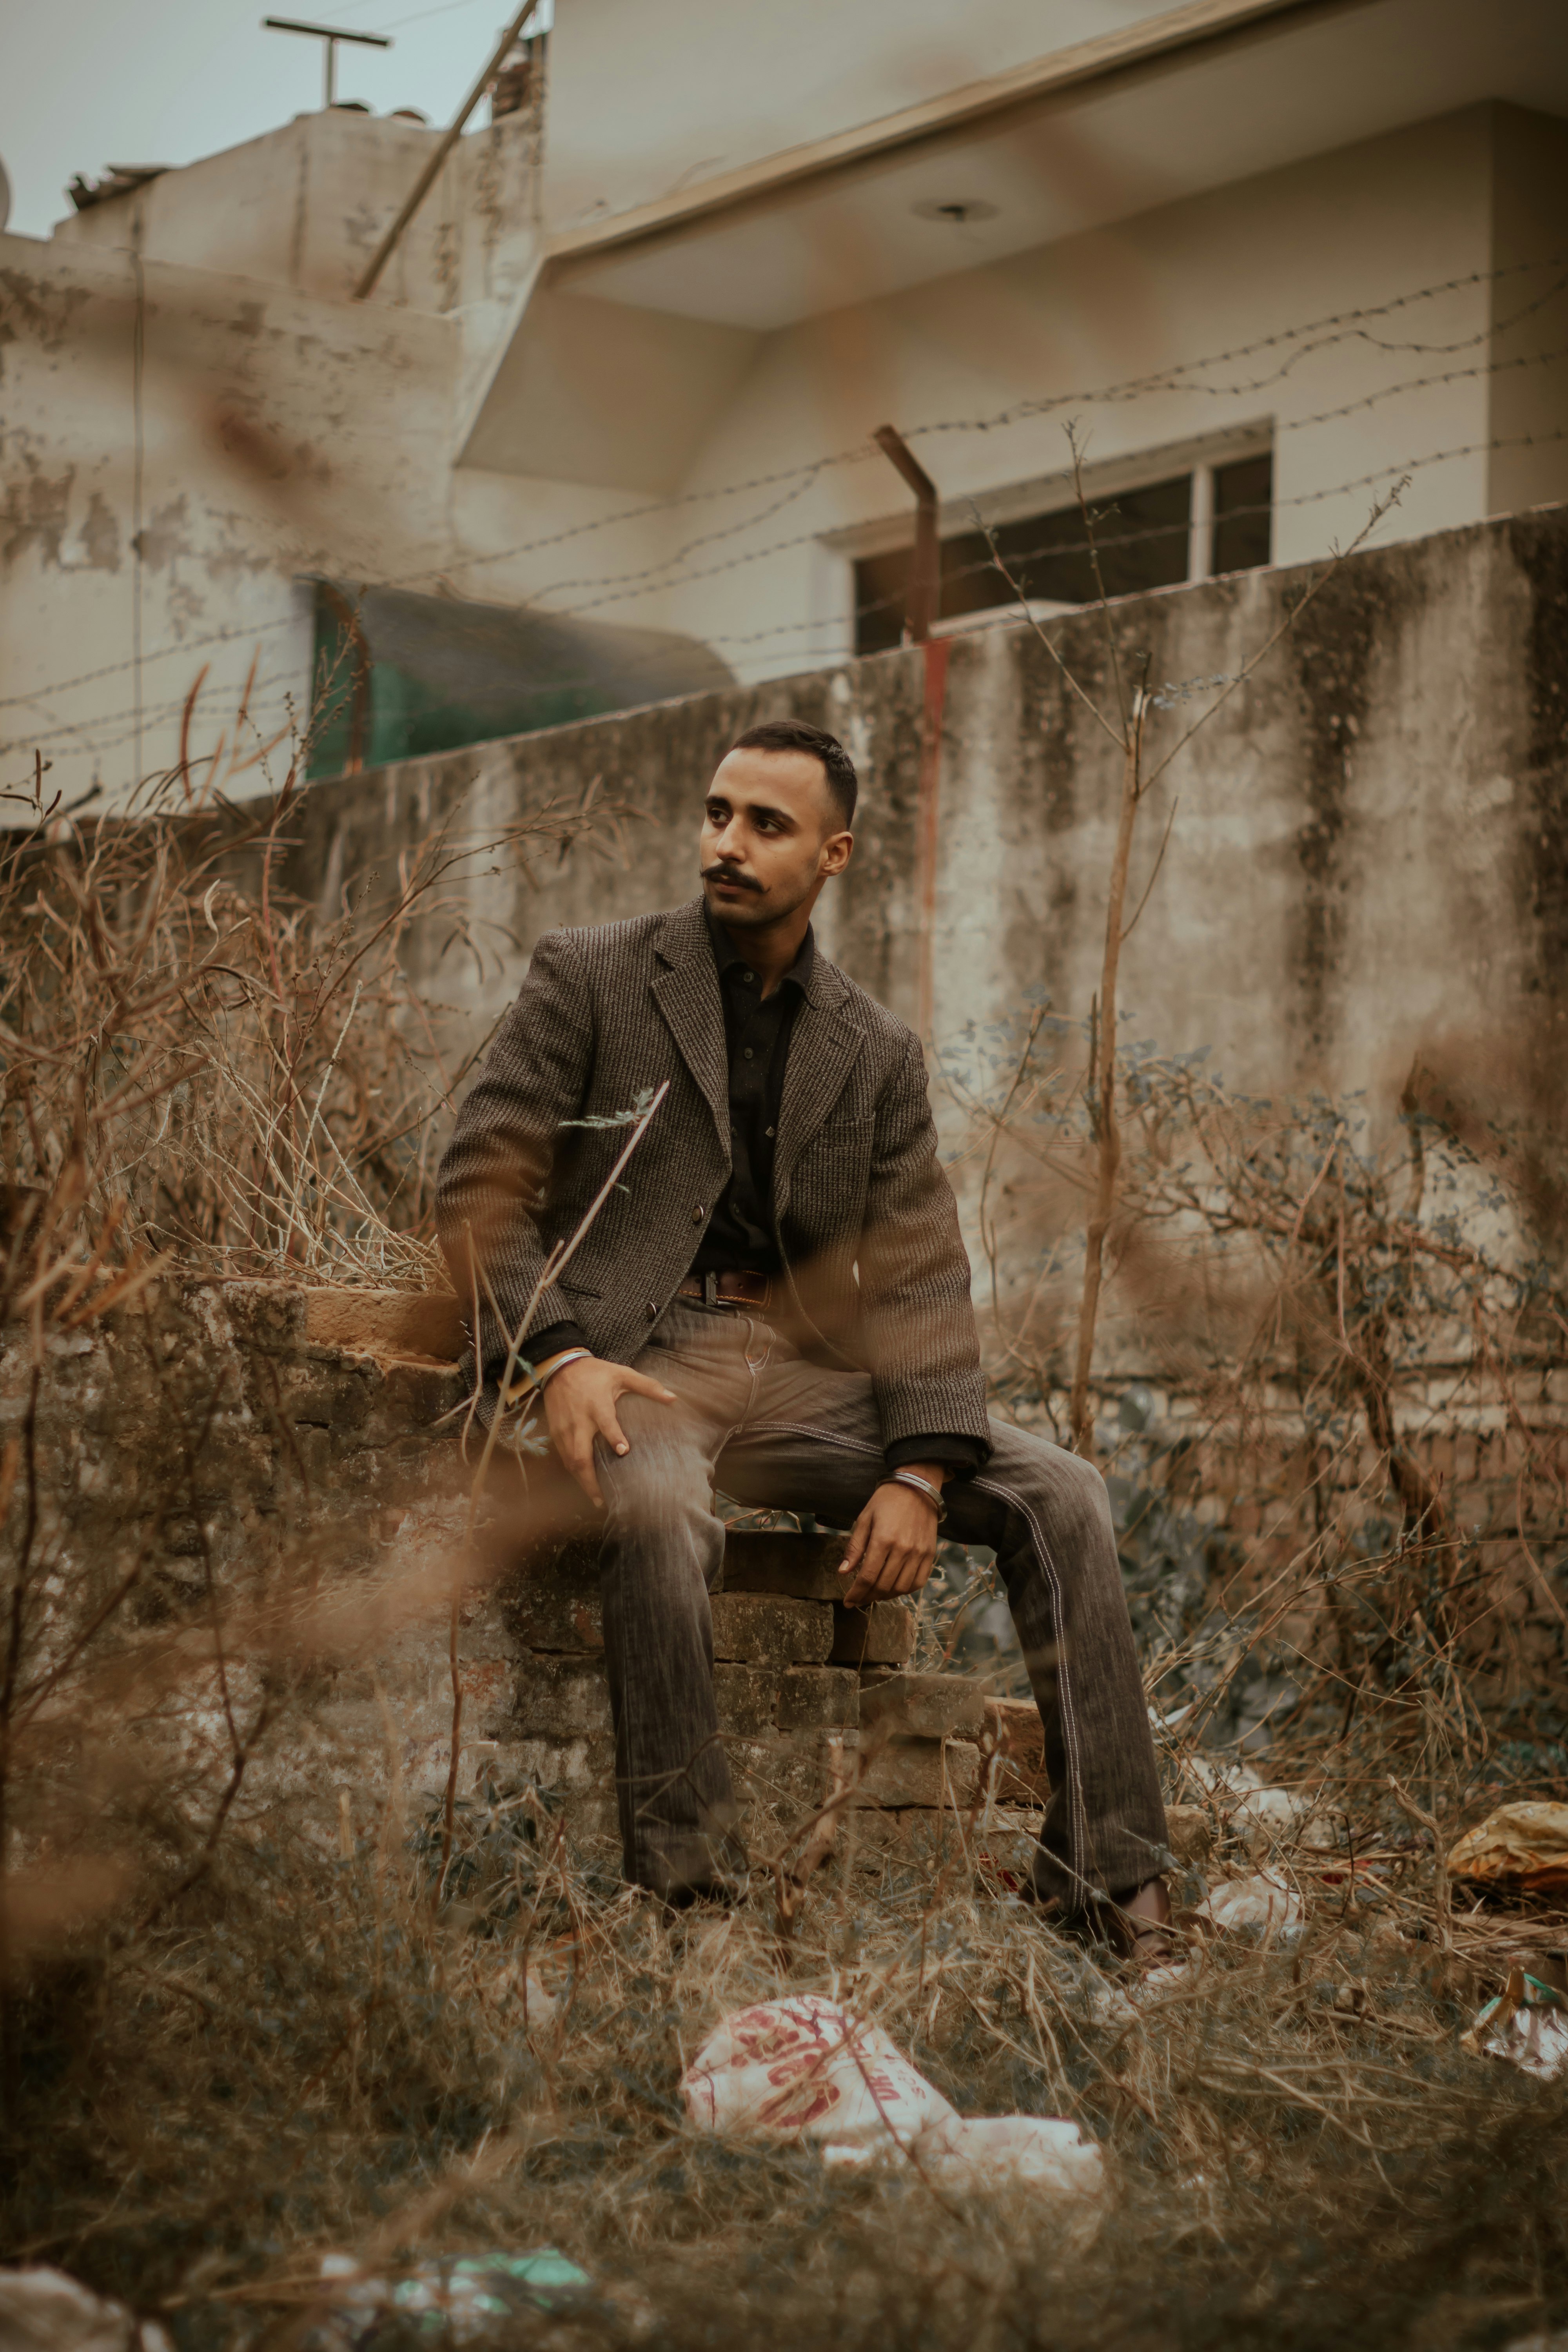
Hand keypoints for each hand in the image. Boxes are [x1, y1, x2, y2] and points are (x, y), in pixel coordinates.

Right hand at [541, 1355, 676, 1507]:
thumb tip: (674, 1398)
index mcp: (597, 1404)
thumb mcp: (622, 1374)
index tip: (624, 1451)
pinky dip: (573, 1471)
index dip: (614, 1436)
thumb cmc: (596, 1373)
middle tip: (603, 1499)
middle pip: (580, 1454)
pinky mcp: (555, 1432)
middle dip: (590, 1479)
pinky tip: (584, 1482)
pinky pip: (564, 1457)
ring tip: (597, 1498)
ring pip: (570, 1460)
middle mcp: (579, 1420)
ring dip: (582, 1480)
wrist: (560, 1367)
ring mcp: (564, 1428)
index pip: (605, 1422)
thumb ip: (648, 1386)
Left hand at [839, 1465, 947, 1606]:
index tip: (848, 1601)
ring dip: (885, 1596)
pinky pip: (918, 1582)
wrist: (916, 1487)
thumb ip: (854, 1547)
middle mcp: (903, 1549)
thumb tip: (843, 1572)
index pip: (867, 1577)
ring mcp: (919, 1553)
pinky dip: (905, 1590)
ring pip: (901, 1588)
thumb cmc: (885, 1501)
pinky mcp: (929, 1554)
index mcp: (883, 1539)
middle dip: (867, 1597)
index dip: (856, 1593)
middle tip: (858, 1599)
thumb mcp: (864, 1519)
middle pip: (883, 1585)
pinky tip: (894, 1588)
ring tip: (874, 1594)